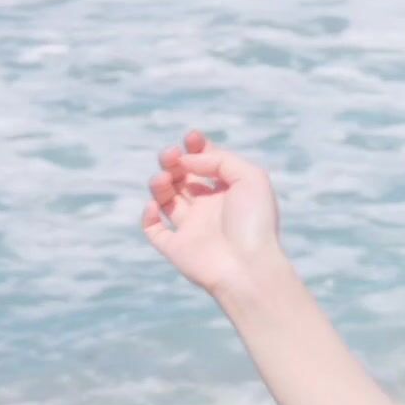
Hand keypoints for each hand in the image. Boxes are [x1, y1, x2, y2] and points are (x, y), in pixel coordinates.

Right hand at [141, 129, 285, 295]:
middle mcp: (210, 208)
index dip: (196, 148)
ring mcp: (192, 228)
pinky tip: (157, 207)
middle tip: (171, 156)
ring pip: (166, 198)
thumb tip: (186, 160)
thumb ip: (219, 160)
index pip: (208, 164)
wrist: (248, 266)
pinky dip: (149, 215)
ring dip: (159, 183)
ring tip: (165, 179)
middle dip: (173, 160)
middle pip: (183, 177)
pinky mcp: (176, 248)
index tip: (192, 138)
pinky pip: (154, 229)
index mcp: (230, 191)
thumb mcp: (250, 178)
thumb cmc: (255, 222)